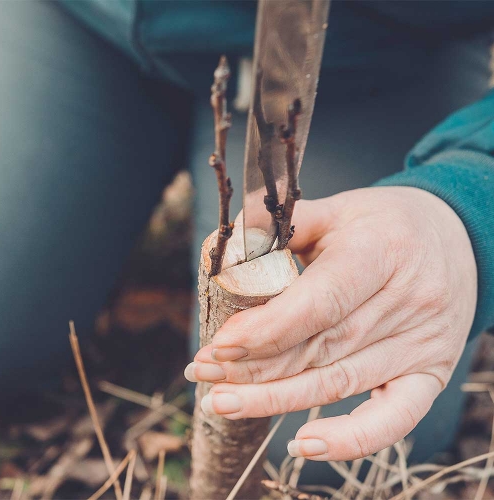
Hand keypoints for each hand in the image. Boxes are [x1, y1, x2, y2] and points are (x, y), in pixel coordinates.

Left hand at [185, 187, 476, 460]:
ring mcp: (421, 344)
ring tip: (223, 402)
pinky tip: (302, 446)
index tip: (220, 345)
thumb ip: (283, 222)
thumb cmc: (387, 224)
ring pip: (338, 383)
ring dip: (275, 399)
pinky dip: (350, 440)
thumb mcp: (340, 208)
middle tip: (202, 373)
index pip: (320, 303)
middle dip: (254, 367)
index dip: (267, 329)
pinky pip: (394, 418)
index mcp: (382, 252)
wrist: (456, 240)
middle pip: (320, 349)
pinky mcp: (429, 373)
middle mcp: (407, 303)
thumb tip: (228, 243)